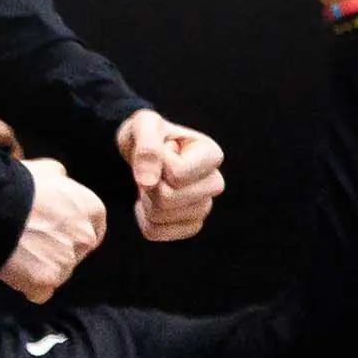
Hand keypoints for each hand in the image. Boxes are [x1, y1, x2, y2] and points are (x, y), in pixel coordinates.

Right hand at [2, 156, 105, 300]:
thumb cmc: (22, 185)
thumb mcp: (52, 171)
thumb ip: (65, 184)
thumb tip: (63, 186)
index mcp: (93, 211)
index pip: (93, 231)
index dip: (72, 234)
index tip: (55, 235)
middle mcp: (86, 238)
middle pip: (76, 254)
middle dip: (58, 253)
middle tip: (32, 245)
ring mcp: (67, 262)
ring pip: (59, 274)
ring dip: (42, 270)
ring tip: (19, 255)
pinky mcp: (46, 282)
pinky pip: (40, 292)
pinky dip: (28, 287)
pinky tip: (15, 271)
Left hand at [117, 106, 224, 243]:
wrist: (143, 151)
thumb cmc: (148, 133)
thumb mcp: (144, 125)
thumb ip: (147, 147)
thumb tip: (149, 182)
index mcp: (211, 155)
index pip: (178, 175)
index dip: (158, 165)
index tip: (161, 151)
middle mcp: (214, 182)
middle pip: (169, 199)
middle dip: (150, 186)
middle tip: (151, 171)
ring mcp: (203, 206)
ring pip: (162, 218)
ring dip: (146, 201)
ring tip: (152, 184)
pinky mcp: (189, 225)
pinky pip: (156, 232)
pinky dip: (143, 219)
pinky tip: (149, 202)